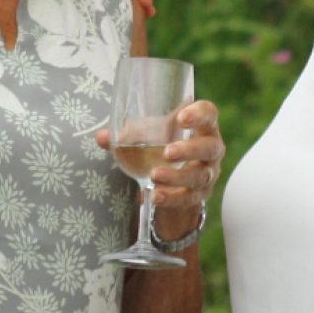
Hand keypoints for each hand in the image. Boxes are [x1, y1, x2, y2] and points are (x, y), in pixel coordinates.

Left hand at [99, 99, 223, 218]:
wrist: (176, 178)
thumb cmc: (164, 145)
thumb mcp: (150, 135)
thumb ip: (128, 134)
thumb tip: (102, 137)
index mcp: (202, 126)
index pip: (209, 114)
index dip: (199, 114)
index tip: (181, 118)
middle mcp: (211, 148)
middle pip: (209, 147)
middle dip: (189, 150)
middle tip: (167, 152)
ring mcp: (208, 173)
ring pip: (200, 176)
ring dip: (177, 176)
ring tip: (154, 175)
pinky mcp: (201, 195)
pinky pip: (189, 198)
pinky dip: (172, 198)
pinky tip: (155, 196)